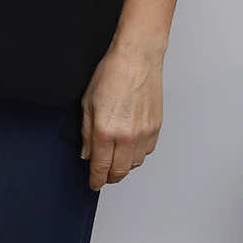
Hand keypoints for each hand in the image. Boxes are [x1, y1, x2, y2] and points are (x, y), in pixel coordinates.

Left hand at [79, 42, 162, 188]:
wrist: (137, 59)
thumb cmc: (112, 74)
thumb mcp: (88, 103)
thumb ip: (86, 133)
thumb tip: (87, 153)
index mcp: (105, 130)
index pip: (100, 167)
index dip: (96, 179)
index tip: (94, 183)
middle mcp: (126, 136)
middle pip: (119, 171)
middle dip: (110, 177)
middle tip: (104, 176)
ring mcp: (144, 133)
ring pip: (135, 164)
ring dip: (124, 166)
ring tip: (116, 159)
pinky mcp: (156, 127)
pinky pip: (147, 151)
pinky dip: (137, 154)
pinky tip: (130, 146)